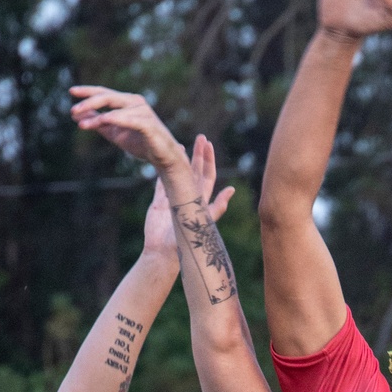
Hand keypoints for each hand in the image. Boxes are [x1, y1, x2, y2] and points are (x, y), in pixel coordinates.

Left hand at [70, 86, 185, 170]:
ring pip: (114, 109)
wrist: (163, 157)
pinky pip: (128, 119)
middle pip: (107, 96)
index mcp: (127, 102)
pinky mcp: (148, 124)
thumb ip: (98, 123)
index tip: (71, 91)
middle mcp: (135, 102)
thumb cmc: (141, 143)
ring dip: (96, 117)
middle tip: (73, 110)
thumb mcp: (114, 133)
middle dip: (88, 102)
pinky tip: (102, 121)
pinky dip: (114, 119)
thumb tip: (78, 115)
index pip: (104, 92)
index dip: (87, 92)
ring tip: (81, 124)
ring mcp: (143, 111)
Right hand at [141, 134, 234, 258]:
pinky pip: (161, 183)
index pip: (208, 176)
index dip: (209, 160)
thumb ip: (217, 206)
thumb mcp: (204, 221)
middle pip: (195, 172)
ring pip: (178, 175)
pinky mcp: (159, 203)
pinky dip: (162, 171)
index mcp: (201, 201)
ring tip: (180, 144)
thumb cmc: (186, 241)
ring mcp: (173, 200)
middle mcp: (188, 199)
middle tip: (200, 137)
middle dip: (199, 155)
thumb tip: (232, 190)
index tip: (208, 144)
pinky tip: (162, 160)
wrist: (163, 253)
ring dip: (181, 161)